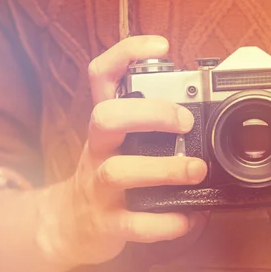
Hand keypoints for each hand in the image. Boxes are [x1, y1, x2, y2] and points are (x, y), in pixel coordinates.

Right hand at [36, 35, 207, 266]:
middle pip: (106, 117)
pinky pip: (134, 223)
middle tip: (185, 120)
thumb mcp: (119, 144)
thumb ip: (151, 125)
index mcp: (105, 127)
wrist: (68, 226)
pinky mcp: (107, 223)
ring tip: (196, 170)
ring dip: (163, 169)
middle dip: (148, 113)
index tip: (160, 45)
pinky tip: (187, 218)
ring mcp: (99, 187)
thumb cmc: (106, 176)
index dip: (125, 54)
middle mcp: (97, 151)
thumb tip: (202, 110)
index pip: (102, 77)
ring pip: (119, 171)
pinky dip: (164, 222)